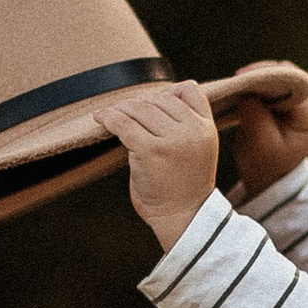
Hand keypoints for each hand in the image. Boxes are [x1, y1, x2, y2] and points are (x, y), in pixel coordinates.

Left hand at [103, 79, 223, 250]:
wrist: (183, 217)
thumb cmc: (183, 185)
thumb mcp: (196, 149)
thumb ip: (183, 124)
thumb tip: (151, 97)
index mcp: (207, 128)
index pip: (189, 90)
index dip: (167, 92)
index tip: (150, 104)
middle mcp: (193, 131)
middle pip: (159, 98)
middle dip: (138, 103)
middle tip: (122, 112)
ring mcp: (173, 141)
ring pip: (140, 109)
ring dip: (120, 109)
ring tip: (109, 116)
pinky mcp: (151, 151)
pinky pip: (124, 125)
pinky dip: (109, 119)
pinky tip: (101, 120)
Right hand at [220, 60, 307, 200]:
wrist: (268, 178)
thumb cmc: (264, 165)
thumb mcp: (259, 144)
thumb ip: (255, 116)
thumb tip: (247, 92)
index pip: (295, 83)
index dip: (270, 76)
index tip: (243, 77)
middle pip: (289, 74)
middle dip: (263, 74)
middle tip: (238, 79)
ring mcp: (301, 102)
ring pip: (280, 75)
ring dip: (259, 77)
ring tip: (238, 83)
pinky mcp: (287, 100)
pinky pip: (273, 82)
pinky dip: (258, 83)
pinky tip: (242, 88)